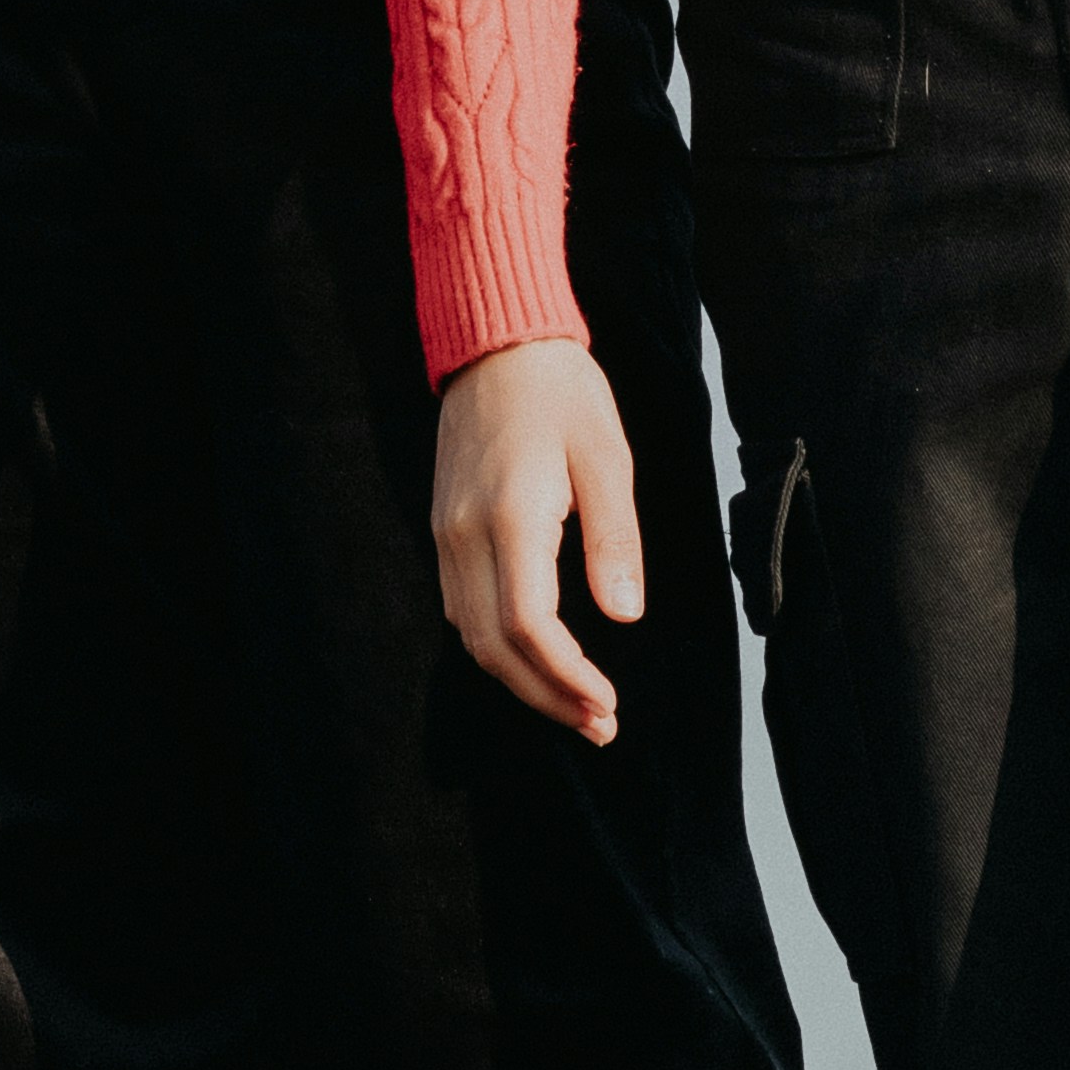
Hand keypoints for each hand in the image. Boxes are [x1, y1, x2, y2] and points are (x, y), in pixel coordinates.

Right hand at [432, 339, 641, 746]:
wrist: (495, 344)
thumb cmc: (562, 393)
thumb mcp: (607, 458)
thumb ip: (614, 540)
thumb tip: (624, 616)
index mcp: (511, 515)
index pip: (529, 626)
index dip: (566, 677)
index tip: (607, 704)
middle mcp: (465, 534)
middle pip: (495, 647)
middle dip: (547, 697)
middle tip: (600, 725)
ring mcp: (447, 534)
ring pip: (473, 635)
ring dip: (522, 681)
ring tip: (578, 706)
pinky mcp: (445, 529)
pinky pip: (464, 608)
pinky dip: (499, 648)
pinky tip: (539, 661)